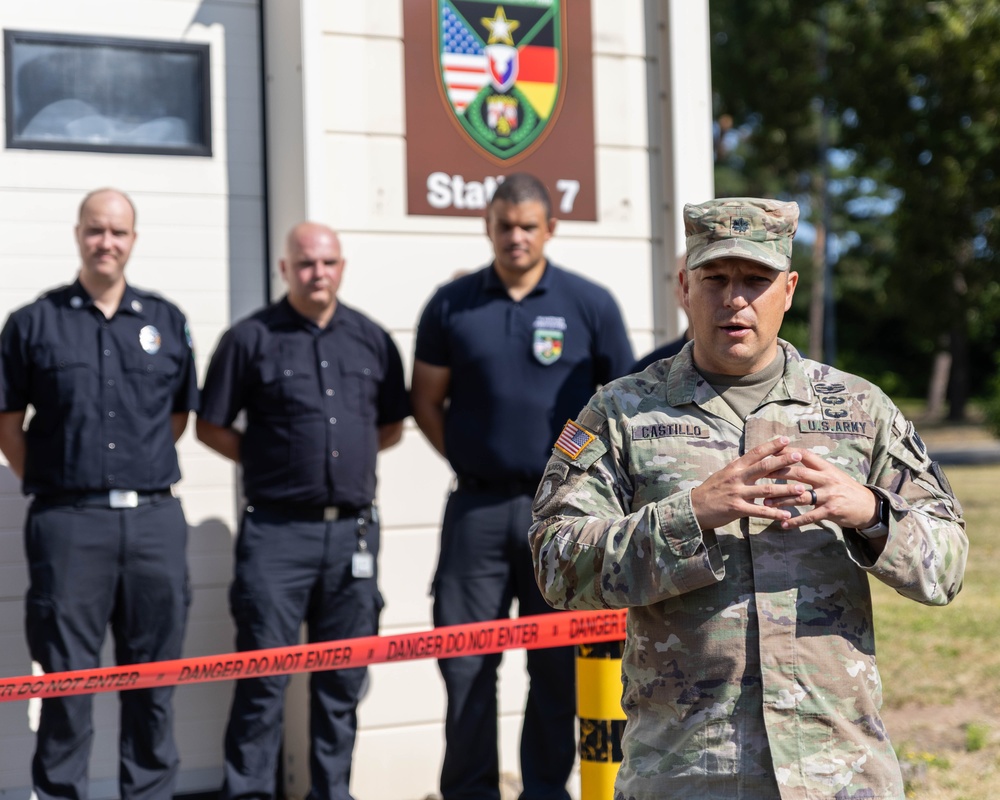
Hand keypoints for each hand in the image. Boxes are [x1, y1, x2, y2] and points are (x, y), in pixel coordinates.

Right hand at [690, 436, 812, 529]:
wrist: (694, 507)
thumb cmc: (711, 490)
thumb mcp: (724, 474)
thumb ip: (740, 468)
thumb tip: (753, 458)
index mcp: (735, 467)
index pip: (755, 453)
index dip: (771, 446)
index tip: (786, 440)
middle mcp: (737, 477)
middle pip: (764, 467)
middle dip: (782, 461)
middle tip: (798, 456)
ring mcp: (737, 493)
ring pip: (766, 490)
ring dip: (785, 489)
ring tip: (801, 489)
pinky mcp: (737, 509)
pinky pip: (759, 511)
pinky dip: (774, 513)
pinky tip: (786, 515)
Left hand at [762, 447, 879, 530]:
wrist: (868, 506)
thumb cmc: (845, 489)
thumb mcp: (832, 474)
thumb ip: (814, 469)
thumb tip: (791, 460)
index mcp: (826, 468)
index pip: (804, 455)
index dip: (787, 452)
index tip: (769, 452)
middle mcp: (827, 479)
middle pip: (798, 473)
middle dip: (777, 474)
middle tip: (759, 477)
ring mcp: (829, 495)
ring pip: (800, 496)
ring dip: (781, 500)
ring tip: (765, 503)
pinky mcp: (831, 511)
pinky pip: (810, 516)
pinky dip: (795, 521)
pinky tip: (783, 524)